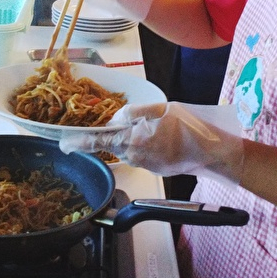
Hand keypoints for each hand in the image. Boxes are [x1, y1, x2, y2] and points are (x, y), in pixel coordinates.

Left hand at [59, 102, 245, 185]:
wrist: (213, 152)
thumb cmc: (190, 127)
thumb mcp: (161, 109)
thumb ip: (134, 112)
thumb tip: (115, 118)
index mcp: (134, 139)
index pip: (99, 141)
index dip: (79, 142)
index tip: (64, 144)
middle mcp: (135, 155)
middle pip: (112, 144)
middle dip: (111, 135)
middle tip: (121, 125)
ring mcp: (145, 164)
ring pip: (127, 149)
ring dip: (131, 138)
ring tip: (154, 127)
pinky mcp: (154, 169)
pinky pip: (140, 154)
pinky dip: (143, 145)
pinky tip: (161, 137)